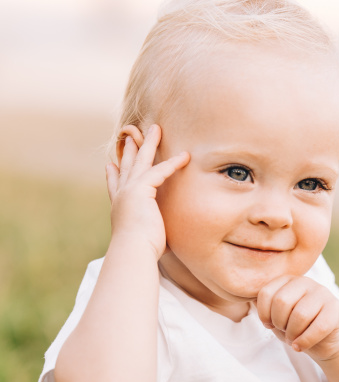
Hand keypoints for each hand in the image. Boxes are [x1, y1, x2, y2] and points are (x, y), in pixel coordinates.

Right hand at [105, 124, 189, 259]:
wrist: (133, 252)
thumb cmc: (141, 253)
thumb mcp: (144, 241)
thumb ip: (148, 236)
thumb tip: (153, 246)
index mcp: (120, 208)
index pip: (115, 186)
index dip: (113, 175)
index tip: (111, 165)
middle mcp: (121, 196)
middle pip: (126, 167)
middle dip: (129, 150)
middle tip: (129, 135)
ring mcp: (129, 191)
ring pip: (141, 161)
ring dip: (149, 143)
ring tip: (156, 129)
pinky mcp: (140, 190)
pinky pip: (159, 171)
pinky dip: (172, 163)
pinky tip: (185, 156)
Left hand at [256, 276, 338, 361]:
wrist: (323, 341)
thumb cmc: (296, 327)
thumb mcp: (276, 315)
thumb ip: (263, 305)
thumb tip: (241, 296)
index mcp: (288, 280)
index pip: (266, 293)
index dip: (263, 314)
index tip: (269, 324)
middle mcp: (306, 282)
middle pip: (282, 302)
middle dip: (279, 323)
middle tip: (284, 331)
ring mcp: (323, 294)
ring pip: (300, 315)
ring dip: (292, 334)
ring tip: (293, 339)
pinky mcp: (336, 309)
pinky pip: (318, 328)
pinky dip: (304, 342)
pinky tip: (300, 346)